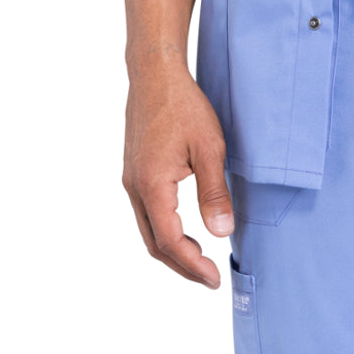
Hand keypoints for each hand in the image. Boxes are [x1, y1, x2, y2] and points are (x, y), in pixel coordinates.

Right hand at [122, 63, 234, 285]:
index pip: (170, 242)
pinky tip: (184, 228)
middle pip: (154, 243)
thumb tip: (221, 234)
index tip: (214, 279)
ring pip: (147, 229)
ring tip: (200, 258)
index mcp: (152, 186)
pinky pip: (145, 212)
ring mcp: (131, 180)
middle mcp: (135, 188)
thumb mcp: (210, 148)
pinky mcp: (134, 171)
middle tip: (208, 276)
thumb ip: (214, 193)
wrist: (155, 74)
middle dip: (181, 265)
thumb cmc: (184, 106)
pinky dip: (164, 229)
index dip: (192, 265)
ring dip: (172, 249)